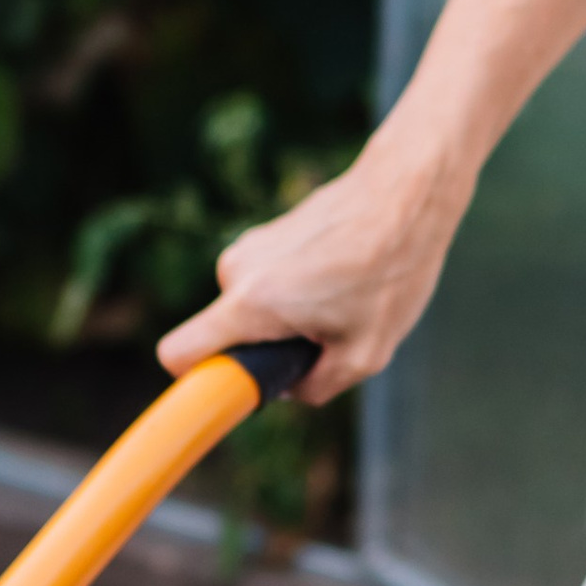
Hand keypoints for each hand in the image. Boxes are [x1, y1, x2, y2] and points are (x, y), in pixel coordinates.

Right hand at [157, 132, 467, 407]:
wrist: (407, 192)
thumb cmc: (390, 271)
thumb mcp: (364, 354)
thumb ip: (314, 387)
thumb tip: (286, 388)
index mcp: (251, 303)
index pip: (177, 354)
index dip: (195, 383)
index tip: (231, 393)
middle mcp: (236, 271)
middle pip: (227, 337)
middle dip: (269, 350)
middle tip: (329, 336)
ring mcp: (249, 247)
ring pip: (253, 311)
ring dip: (290, 319)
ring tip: (346, 302)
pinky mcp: (266, 233)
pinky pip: (269, 285)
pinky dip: (299, 293)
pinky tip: (346, 278)